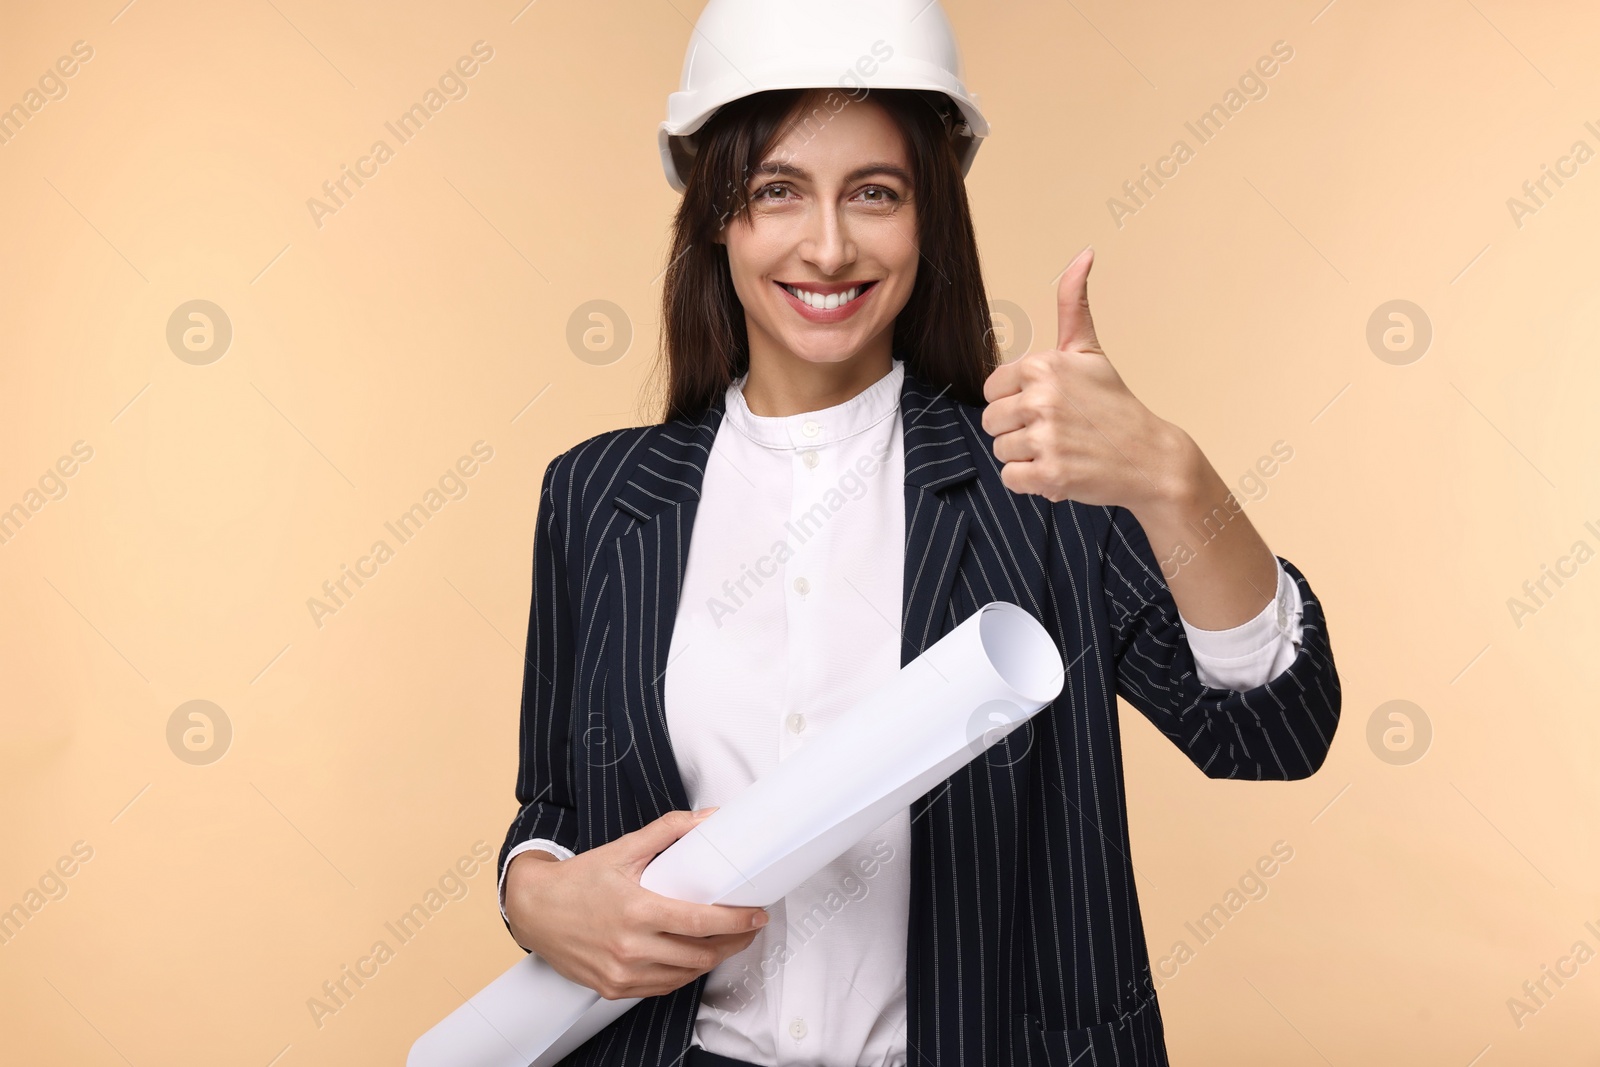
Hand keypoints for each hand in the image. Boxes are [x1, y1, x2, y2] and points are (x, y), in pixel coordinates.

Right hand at [502, 808, 770, 1000]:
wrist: (534, 909)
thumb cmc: (578, 880)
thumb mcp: (623, 849)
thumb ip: (669, 831)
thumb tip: (707, 818)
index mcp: (636, 911)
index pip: (700, 922)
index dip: (735, 922)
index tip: (755, 916)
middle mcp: (630, 947)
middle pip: (699, 954)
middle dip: (733, 943)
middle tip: (748, 928)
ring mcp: (622, 972)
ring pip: (685, 975)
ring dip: (712, 960)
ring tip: (727, 942)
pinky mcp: (614, 988)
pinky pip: (662, 987)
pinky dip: (684, 974)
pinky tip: (692, 957)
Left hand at [981, 246, 1197, 510]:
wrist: (1150, 456)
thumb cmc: (1114, 404)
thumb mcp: (1089, 350)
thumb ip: (1073, 304)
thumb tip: (1083, 253)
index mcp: (1042, 366)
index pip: (992, 389)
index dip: (1014, 400)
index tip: (1046, 406)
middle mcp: (1041, 399)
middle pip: (992, 421)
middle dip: (1017, 430)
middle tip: (1055, 431)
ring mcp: (1045, 438)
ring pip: (1001, 450)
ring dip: (1026, 456)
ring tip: (1060, 449)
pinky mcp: (1049, 474)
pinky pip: (1010, 479)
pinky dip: (1031, 482)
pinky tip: (1059, 470)